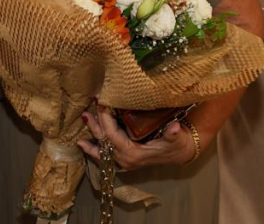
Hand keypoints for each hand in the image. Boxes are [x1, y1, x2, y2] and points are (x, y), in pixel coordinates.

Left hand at [77, 105, 194, 170]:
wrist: (180, 152)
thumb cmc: (177, 143)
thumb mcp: (177, 138)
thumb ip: (173, 134)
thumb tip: (174, 128)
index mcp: (134, 153)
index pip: (113, 135)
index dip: (106, 119)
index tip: (102, 103)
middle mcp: (125, 159)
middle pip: (104, 140)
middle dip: (95, 124)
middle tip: (88, 108)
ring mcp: (123, 160)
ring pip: (101, 148)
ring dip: (92, 133)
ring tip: (84, 118)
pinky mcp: (123, 157)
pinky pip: (104, 154)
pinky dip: (93, 149)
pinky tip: (82, 143)